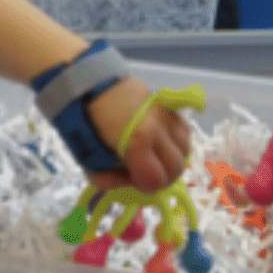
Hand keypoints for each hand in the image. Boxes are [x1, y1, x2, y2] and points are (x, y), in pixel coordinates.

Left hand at [85, 77, 190, 192]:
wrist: (91, 86)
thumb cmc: (86, 125)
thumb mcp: (88, 162)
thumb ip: (110, 181)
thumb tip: (134, 184)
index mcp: (138, 142)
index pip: (158, 179)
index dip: (148, 186)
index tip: (137, 182)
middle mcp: (159, 127)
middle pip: (177, 166)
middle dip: (164, 177)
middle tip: (148, 175)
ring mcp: (167, 115)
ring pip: (185, 149)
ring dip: (173, 159)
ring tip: (156, 159)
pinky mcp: (171, 106)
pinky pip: (184, 132)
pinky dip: (176, 143)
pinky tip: (161, 143)